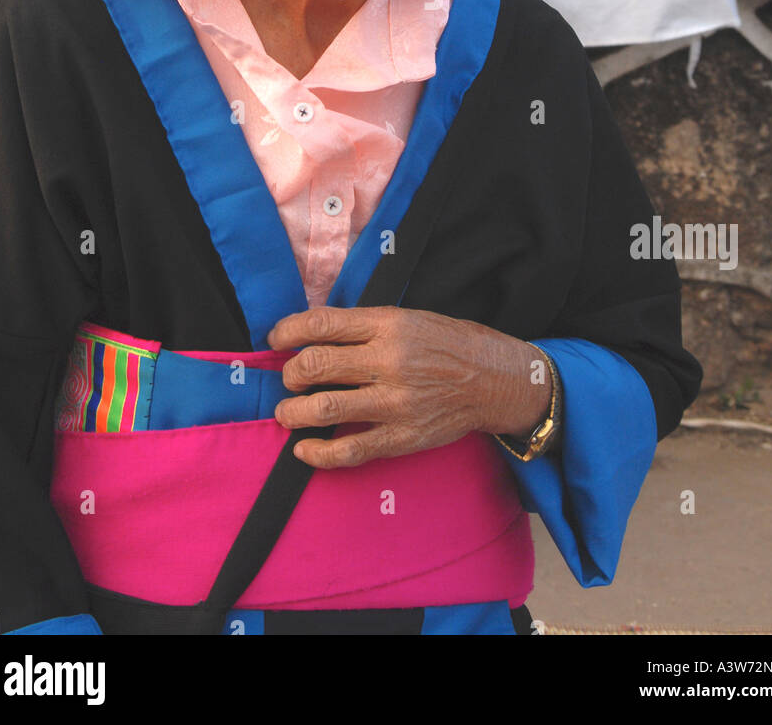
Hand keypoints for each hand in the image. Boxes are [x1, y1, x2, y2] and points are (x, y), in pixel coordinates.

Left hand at [266, 306, 550, 467]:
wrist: (495, 380)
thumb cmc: (450, 344)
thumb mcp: (409, 318)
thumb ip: (365, 326)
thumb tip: (316, 335)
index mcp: (388, 325)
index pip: (322, 324)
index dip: (288, 331)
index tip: (276, 340)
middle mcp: (388, 361)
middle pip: (315, 365)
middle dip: (291, 374)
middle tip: (291, 379)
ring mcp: (395, 401)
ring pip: (325, 408)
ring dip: (294, 412)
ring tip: (287, 413)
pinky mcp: (401, 437)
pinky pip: (349, 450)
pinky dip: (318, 453)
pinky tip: (304, 449)